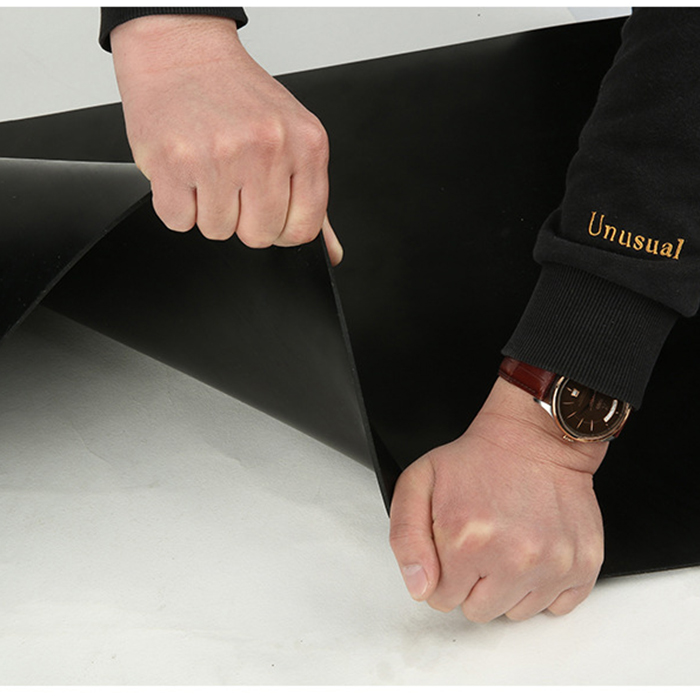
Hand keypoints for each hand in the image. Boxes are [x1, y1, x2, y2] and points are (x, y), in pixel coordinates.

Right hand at [110, 14, 341, 264]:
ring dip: (208, 210)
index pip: (303, 229)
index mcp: (306, 143)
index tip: (269, 213)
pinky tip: (185, 172)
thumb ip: (312, 199)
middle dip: (244, 219)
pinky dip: (178, 204)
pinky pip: (178, 221)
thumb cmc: (238, 96)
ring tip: (208, 170)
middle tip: (233, 183)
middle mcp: (266, 148)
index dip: (282, 230)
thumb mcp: (293, 136)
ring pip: (217, 231)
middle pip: (259, 236)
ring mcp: (218, 155)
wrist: (183, 51)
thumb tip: (330, 253)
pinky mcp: (172, 162)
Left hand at [390, 377, 607, 621]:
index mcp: (467, 540)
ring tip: (508, 542)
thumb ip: (406, 539)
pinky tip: (534, 551)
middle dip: (473, 583)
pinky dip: (544, 586)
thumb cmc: (479, 460)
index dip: (443, 573)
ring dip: (509, 586)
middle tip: (482, 542)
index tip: (454, 546)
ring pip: (517, 613)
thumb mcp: (418, 483)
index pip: (440, 599)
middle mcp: (513, 558)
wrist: (536, 438)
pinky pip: (556, 607)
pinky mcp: (582, 566)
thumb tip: (420, 588)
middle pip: (478, 612)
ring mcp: (552, 564)